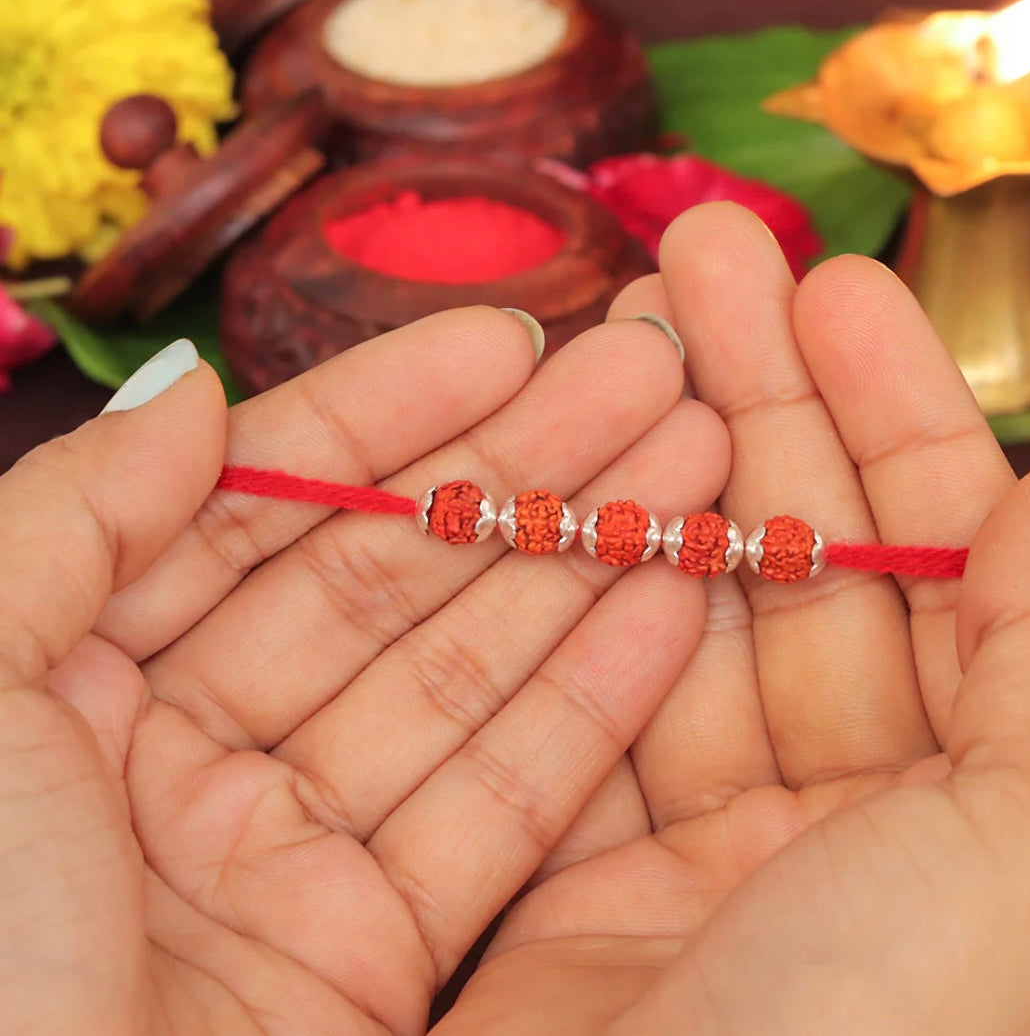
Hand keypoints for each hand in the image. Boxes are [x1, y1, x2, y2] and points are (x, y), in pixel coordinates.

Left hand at [0, 309, 729, 1032]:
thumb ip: (70, 524)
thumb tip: (192, 392)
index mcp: (81, 681)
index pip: (267, 504)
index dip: (391, 410)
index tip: (512, 338)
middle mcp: (194, 754)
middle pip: (393, 574)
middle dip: (522, 467)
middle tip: (646, 375)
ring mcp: (294, 855)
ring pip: (468, 676)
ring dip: (581, 564)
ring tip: (695, 466)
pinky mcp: (376, 955)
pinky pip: (501, 805)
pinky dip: (594, 703)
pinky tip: (674, 599)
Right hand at [439, 204, 1029, 1034]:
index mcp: (990, 804)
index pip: (939, 554)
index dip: (887, 409)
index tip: (827, 285)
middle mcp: (859, 812)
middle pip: (803, 551)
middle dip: (758, 396)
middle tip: (702, 257)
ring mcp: (715, 837)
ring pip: (688, 603)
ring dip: (661, 469)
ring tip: (629, 328)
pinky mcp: (588, 868)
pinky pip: (589, 694)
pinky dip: (580, 586)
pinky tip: (575, 478)